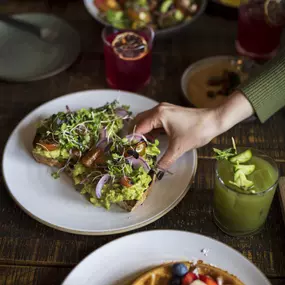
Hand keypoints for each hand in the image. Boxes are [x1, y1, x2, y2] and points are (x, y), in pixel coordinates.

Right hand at [135, 92, 253, 168]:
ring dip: (143, 132)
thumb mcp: (179, 148)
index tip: (129, 150)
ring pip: (147, 121)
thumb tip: (156, 172)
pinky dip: (152, 130)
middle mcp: (158, 109)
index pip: (138, 127)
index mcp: (158, 115)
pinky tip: (153, 140)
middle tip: (134, 148)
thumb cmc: (196, 131)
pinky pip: (155, 121)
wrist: (214, 120)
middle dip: (135, 134)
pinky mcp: (169, 113)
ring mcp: (164, 110)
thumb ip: (165, 160)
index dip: (132, 139)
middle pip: (139, 121)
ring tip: (142, 146)